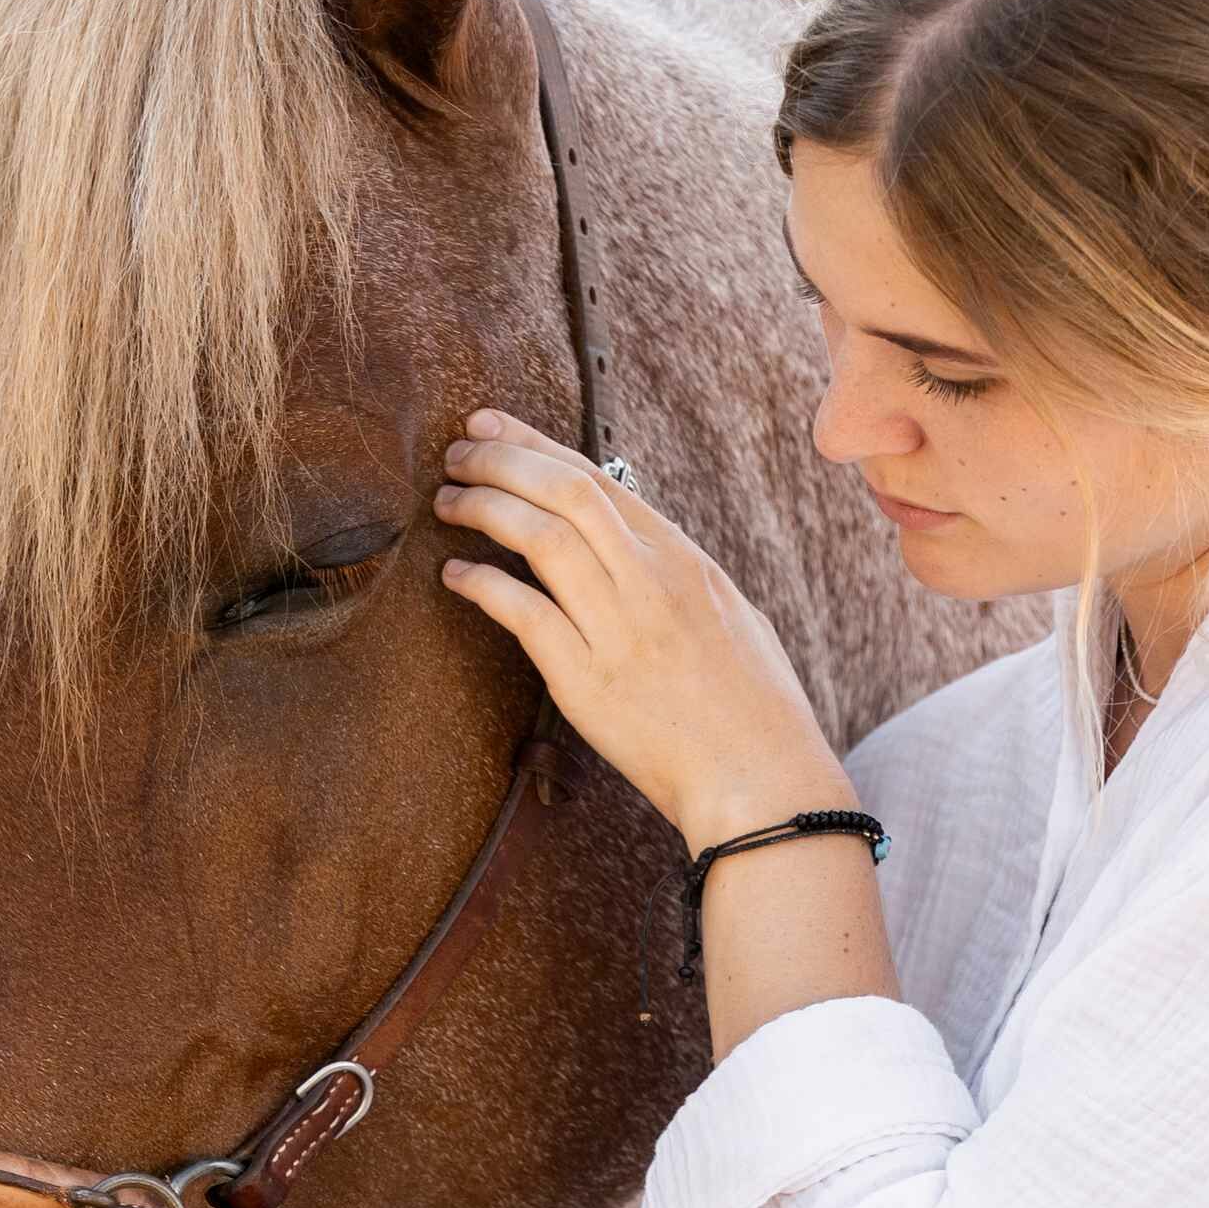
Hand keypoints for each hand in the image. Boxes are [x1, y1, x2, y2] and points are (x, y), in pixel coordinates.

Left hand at [432, 405, 852, 850]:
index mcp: (684, 560)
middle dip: (501, 459)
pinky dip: (482, 585)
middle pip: (564, 491)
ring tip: (447, 501)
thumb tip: (633, 544)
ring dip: (483, 509)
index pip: (599, 478)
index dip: (537, 444)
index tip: (492, 425)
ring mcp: (620, 630)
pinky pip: (524, 614)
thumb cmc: (755, 709)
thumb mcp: (732, 617)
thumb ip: (678, 575)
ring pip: (540, 539)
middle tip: (456, 451)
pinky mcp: (588, 683)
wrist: (761, 782)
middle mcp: (651, 582)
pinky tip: (455, 575)